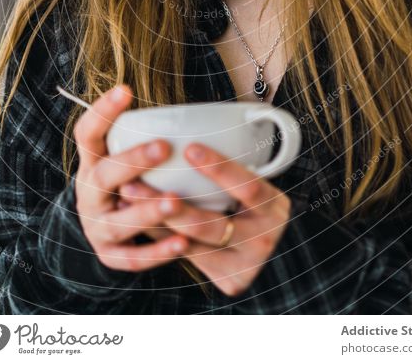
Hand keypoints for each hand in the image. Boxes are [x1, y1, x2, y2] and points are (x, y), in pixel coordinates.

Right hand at [72, 84, 190, 271]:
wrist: (101, 231)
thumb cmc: (125, 182)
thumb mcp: (121, 158)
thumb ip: (141, 140)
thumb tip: (190, 109)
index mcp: (91, 163)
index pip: (88, 133)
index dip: (103, 111)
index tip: (126, 89)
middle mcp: (89, 194)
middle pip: (104, 176)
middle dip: (133, 162)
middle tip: (162, 147)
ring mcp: (97, 226)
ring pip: (120, 221)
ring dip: (148, 209)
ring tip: (176, 201)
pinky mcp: (110, 255)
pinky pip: (134, 257)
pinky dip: (158, 252)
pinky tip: (182, 243)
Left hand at [117, 142, 291, 296]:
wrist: (283, 256)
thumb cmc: (261, 209)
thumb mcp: (260, 186)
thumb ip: (235, 164)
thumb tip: (189, 131)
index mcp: (273, 207)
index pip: (248, 186)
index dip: (219, 168)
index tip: (190, 149)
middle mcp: (261, 238)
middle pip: (210, 223)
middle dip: (168, 204)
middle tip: (135, 181)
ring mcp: (244, 264)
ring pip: (192, 243)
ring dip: (155, 220)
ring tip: (129, 198)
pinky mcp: (228, 281)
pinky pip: (187, 256)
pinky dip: (161, 237)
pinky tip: (139, 219)